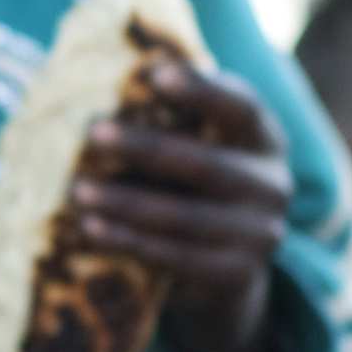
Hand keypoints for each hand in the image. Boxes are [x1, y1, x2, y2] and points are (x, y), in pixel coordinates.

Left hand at [55, 67, 296, 351]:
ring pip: (186, 217)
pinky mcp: (236, 275)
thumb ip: (172, 119)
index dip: (203, 91)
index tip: (156, 75)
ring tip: (79, 192)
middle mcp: (272, 185)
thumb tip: (100, 86)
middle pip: (208, 164)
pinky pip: (176, 258)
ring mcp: (260, 235)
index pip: (242, 107)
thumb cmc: (197, 187)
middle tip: (93, 134)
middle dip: (147, 149)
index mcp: (265, 139)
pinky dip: (130, 242)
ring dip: (126, 204)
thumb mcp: (200, 147)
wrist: (228, 271)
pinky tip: (92, 229)